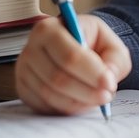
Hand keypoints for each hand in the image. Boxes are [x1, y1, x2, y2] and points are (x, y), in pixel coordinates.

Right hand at [16, 14, 131, 114]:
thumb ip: (115, 61)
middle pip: (58, 78)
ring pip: (51, 95)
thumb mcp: (111, 45)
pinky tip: (81, 102)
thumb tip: (108, 79)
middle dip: (86, 91)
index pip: (70, 56)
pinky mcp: (23, 88)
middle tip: (106, 95)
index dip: (91, 73)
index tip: (109, 83)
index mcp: (50, 28)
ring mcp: (23, 70)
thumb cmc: (93, 44)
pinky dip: (66, 109)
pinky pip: (44, 106)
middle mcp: (31, 48)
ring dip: (78, 102)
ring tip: (97, 99)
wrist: (76, 48)